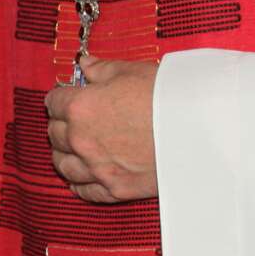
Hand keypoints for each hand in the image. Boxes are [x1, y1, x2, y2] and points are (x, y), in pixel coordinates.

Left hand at [46, 58, 158, 202]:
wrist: (201, 130)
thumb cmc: (167, 96)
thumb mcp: (131, 72)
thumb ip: (102, 70)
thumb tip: (85, 64)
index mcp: (81, 107)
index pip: (53, 103)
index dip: (60, 98)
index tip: (66, 97)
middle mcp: (82, 140)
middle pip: (55, 134)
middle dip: (61, 125)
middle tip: (71, 120)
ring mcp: (97, 168)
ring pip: (63, 165)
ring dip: (65, 155)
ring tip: (72, 149)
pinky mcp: (115, 189)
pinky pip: (85, 191)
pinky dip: (80, 184)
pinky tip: (82, 178)